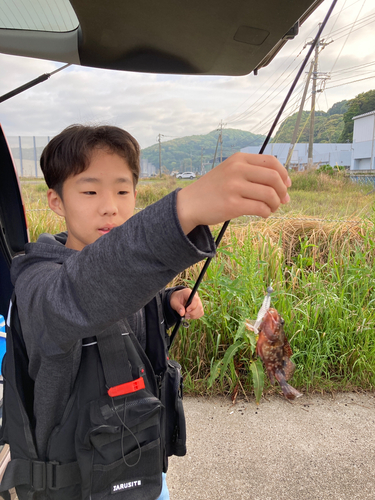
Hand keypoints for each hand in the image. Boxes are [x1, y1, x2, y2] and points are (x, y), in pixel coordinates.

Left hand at [170, 288, 203, 318]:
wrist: (177, 299)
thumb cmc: (176, 299)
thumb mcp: (174, 302)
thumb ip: (178, 307)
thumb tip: (182, 314)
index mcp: (189, 293)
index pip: (195, 299)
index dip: (192, 306)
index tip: (186, 310)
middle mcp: (196, 296)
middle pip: (199, 306)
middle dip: (192, 313)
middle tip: (185, 315)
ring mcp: (198, 301)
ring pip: (200, 310)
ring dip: (194, 315)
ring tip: (186, 316)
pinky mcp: (199, 307)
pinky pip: (201, 313)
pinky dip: (196, 316)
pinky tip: (190, 316)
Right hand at [176, 153, 290, 233]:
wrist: (190, 203)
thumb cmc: (214, 189)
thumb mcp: (230, 171)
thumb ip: (253, 173)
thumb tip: (285, 187)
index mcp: (238, 159)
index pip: (271, 161)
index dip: (284, 174)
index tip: (286, 185)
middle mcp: (237, 170)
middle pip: (274, 177)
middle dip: (283, 191)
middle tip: (282, 200)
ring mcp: (234, 187)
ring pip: (269, 194)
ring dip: (276, 204)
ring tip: (271, 208)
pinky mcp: (232, 205)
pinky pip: (260, 208)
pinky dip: (267, 212)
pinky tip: (264, 214)